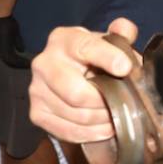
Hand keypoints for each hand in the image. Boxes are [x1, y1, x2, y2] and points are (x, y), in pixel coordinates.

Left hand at [0, 15, 30, 68]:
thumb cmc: (7, 22)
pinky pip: (14, 60)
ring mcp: (1, 51)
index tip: (27, 63)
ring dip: (22, 65)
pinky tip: (29, 63)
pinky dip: (21, 62)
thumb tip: (22, 50)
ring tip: (31, 65)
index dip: (19, 62)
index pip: (10, 59)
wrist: (1, 17)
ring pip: (13, 63)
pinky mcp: (4, 50)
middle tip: (30, 67)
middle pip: (11, 63)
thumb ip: (17, 42)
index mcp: (2, 48)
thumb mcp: (15, 34)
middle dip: (21, 66)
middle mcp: (0, 51)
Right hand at [29, 19, 139, 146]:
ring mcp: (36, 90)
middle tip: (123, 105)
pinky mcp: (36, 113)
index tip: (125, 68)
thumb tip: (125, 29)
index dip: (107, 58)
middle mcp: (43, 63)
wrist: (69, 73)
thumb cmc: (93, 58)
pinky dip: (90, 134)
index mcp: (63, 40)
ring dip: (102, 121)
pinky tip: (104, 128)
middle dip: (105, 103)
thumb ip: (121, 34)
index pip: (85, 48)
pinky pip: (67, 131)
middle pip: (76, 93)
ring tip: (117, 117)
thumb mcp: (107, 42)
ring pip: (75, 115)